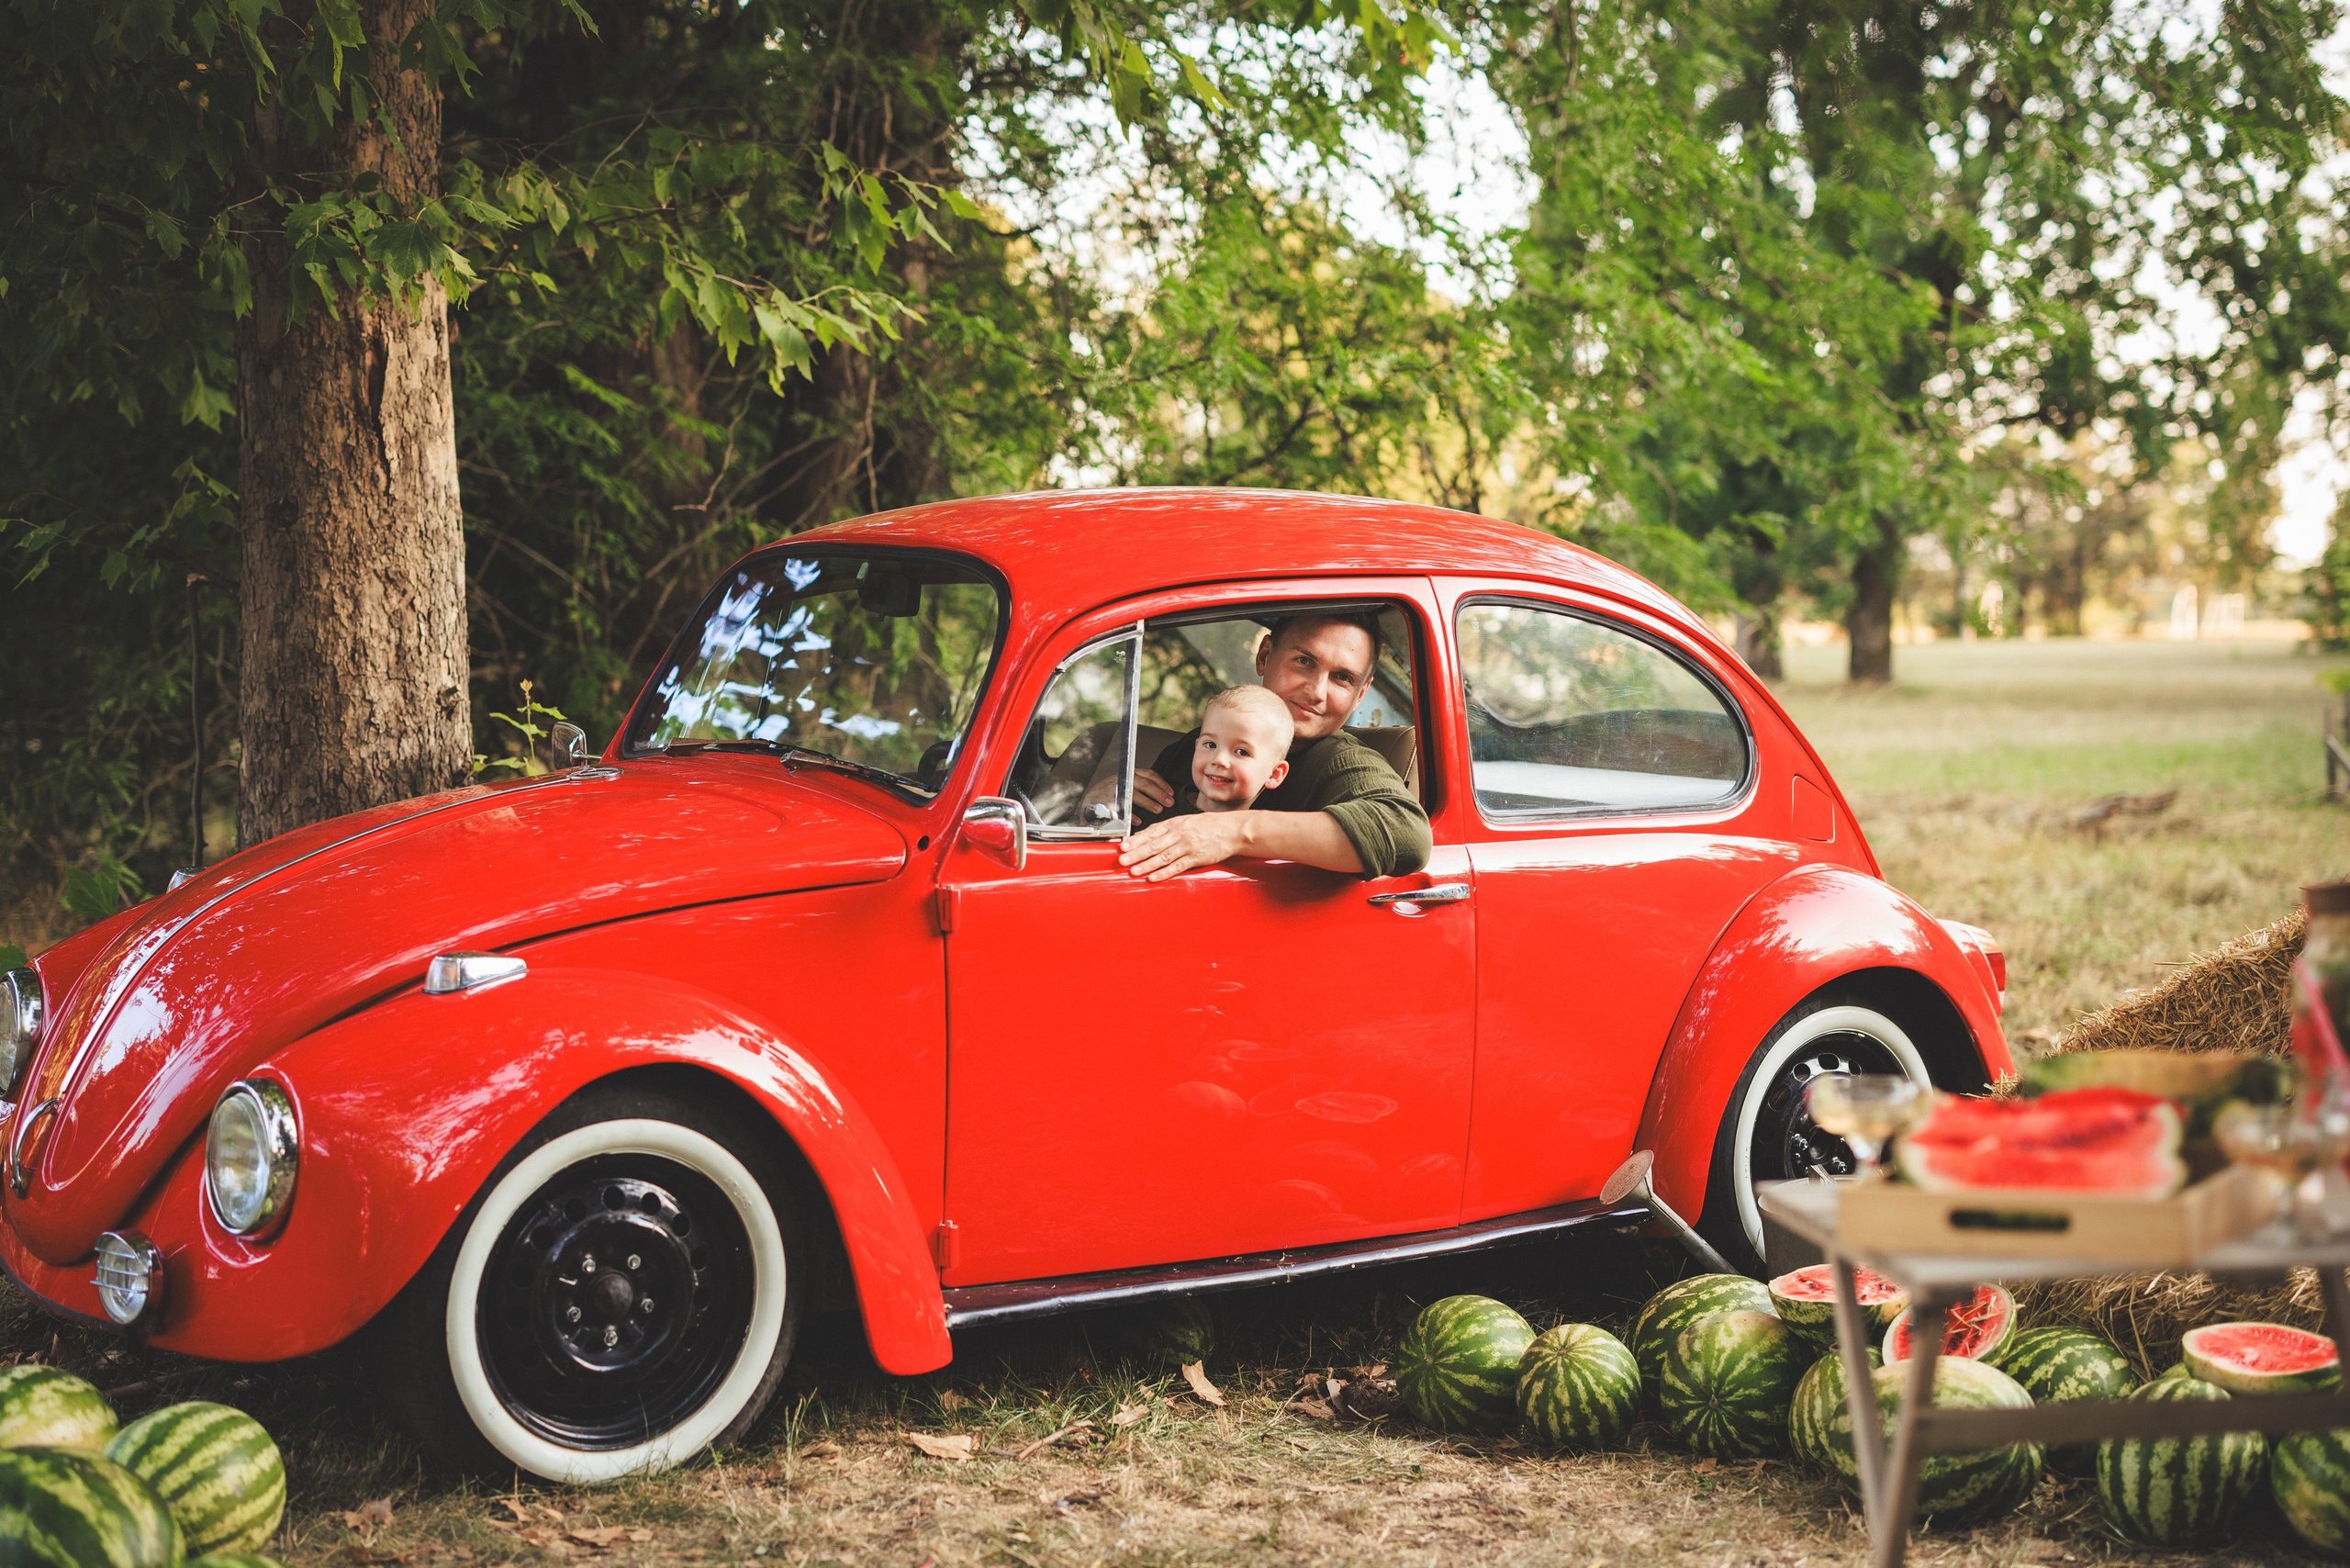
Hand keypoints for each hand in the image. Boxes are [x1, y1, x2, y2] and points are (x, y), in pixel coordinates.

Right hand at [1084, 765, 1175, 818]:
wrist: (1090, 799)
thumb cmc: (1111, 792)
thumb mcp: (1127, 783)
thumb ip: (1141, 786)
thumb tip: (1162, 794)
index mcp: (1129, 773)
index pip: (1149, 774)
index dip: (1161, 783)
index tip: (1170, 793)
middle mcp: (1121, 779)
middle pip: (1144, 784)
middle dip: (1158, 794)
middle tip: (1169, 803)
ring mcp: (1113, 789)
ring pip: (1134, 795)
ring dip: (1148, 803)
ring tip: (1158, 810)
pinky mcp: (1106, 801)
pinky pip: (1120, 808)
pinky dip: (1130, 815)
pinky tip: (1138, 821)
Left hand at [1119, 812, 1248, 880]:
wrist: (1233, 830)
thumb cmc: (1211, 825)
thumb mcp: (1188, 821)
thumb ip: (1170, 829)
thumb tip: (1150, 836)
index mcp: (1176, 823)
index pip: (1152, 832)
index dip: (1136, 839)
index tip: (1123, 845)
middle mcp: (1180, 834)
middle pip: (1154, 845)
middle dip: (1136, 853)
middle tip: (1122, 860)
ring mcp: (1188, 846)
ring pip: (1163, 856)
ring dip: (1147, 864)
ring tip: (1134, 871)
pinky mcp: (1197, 858)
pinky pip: (1177, 866)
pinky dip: (1164, 872)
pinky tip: (1153, 877)